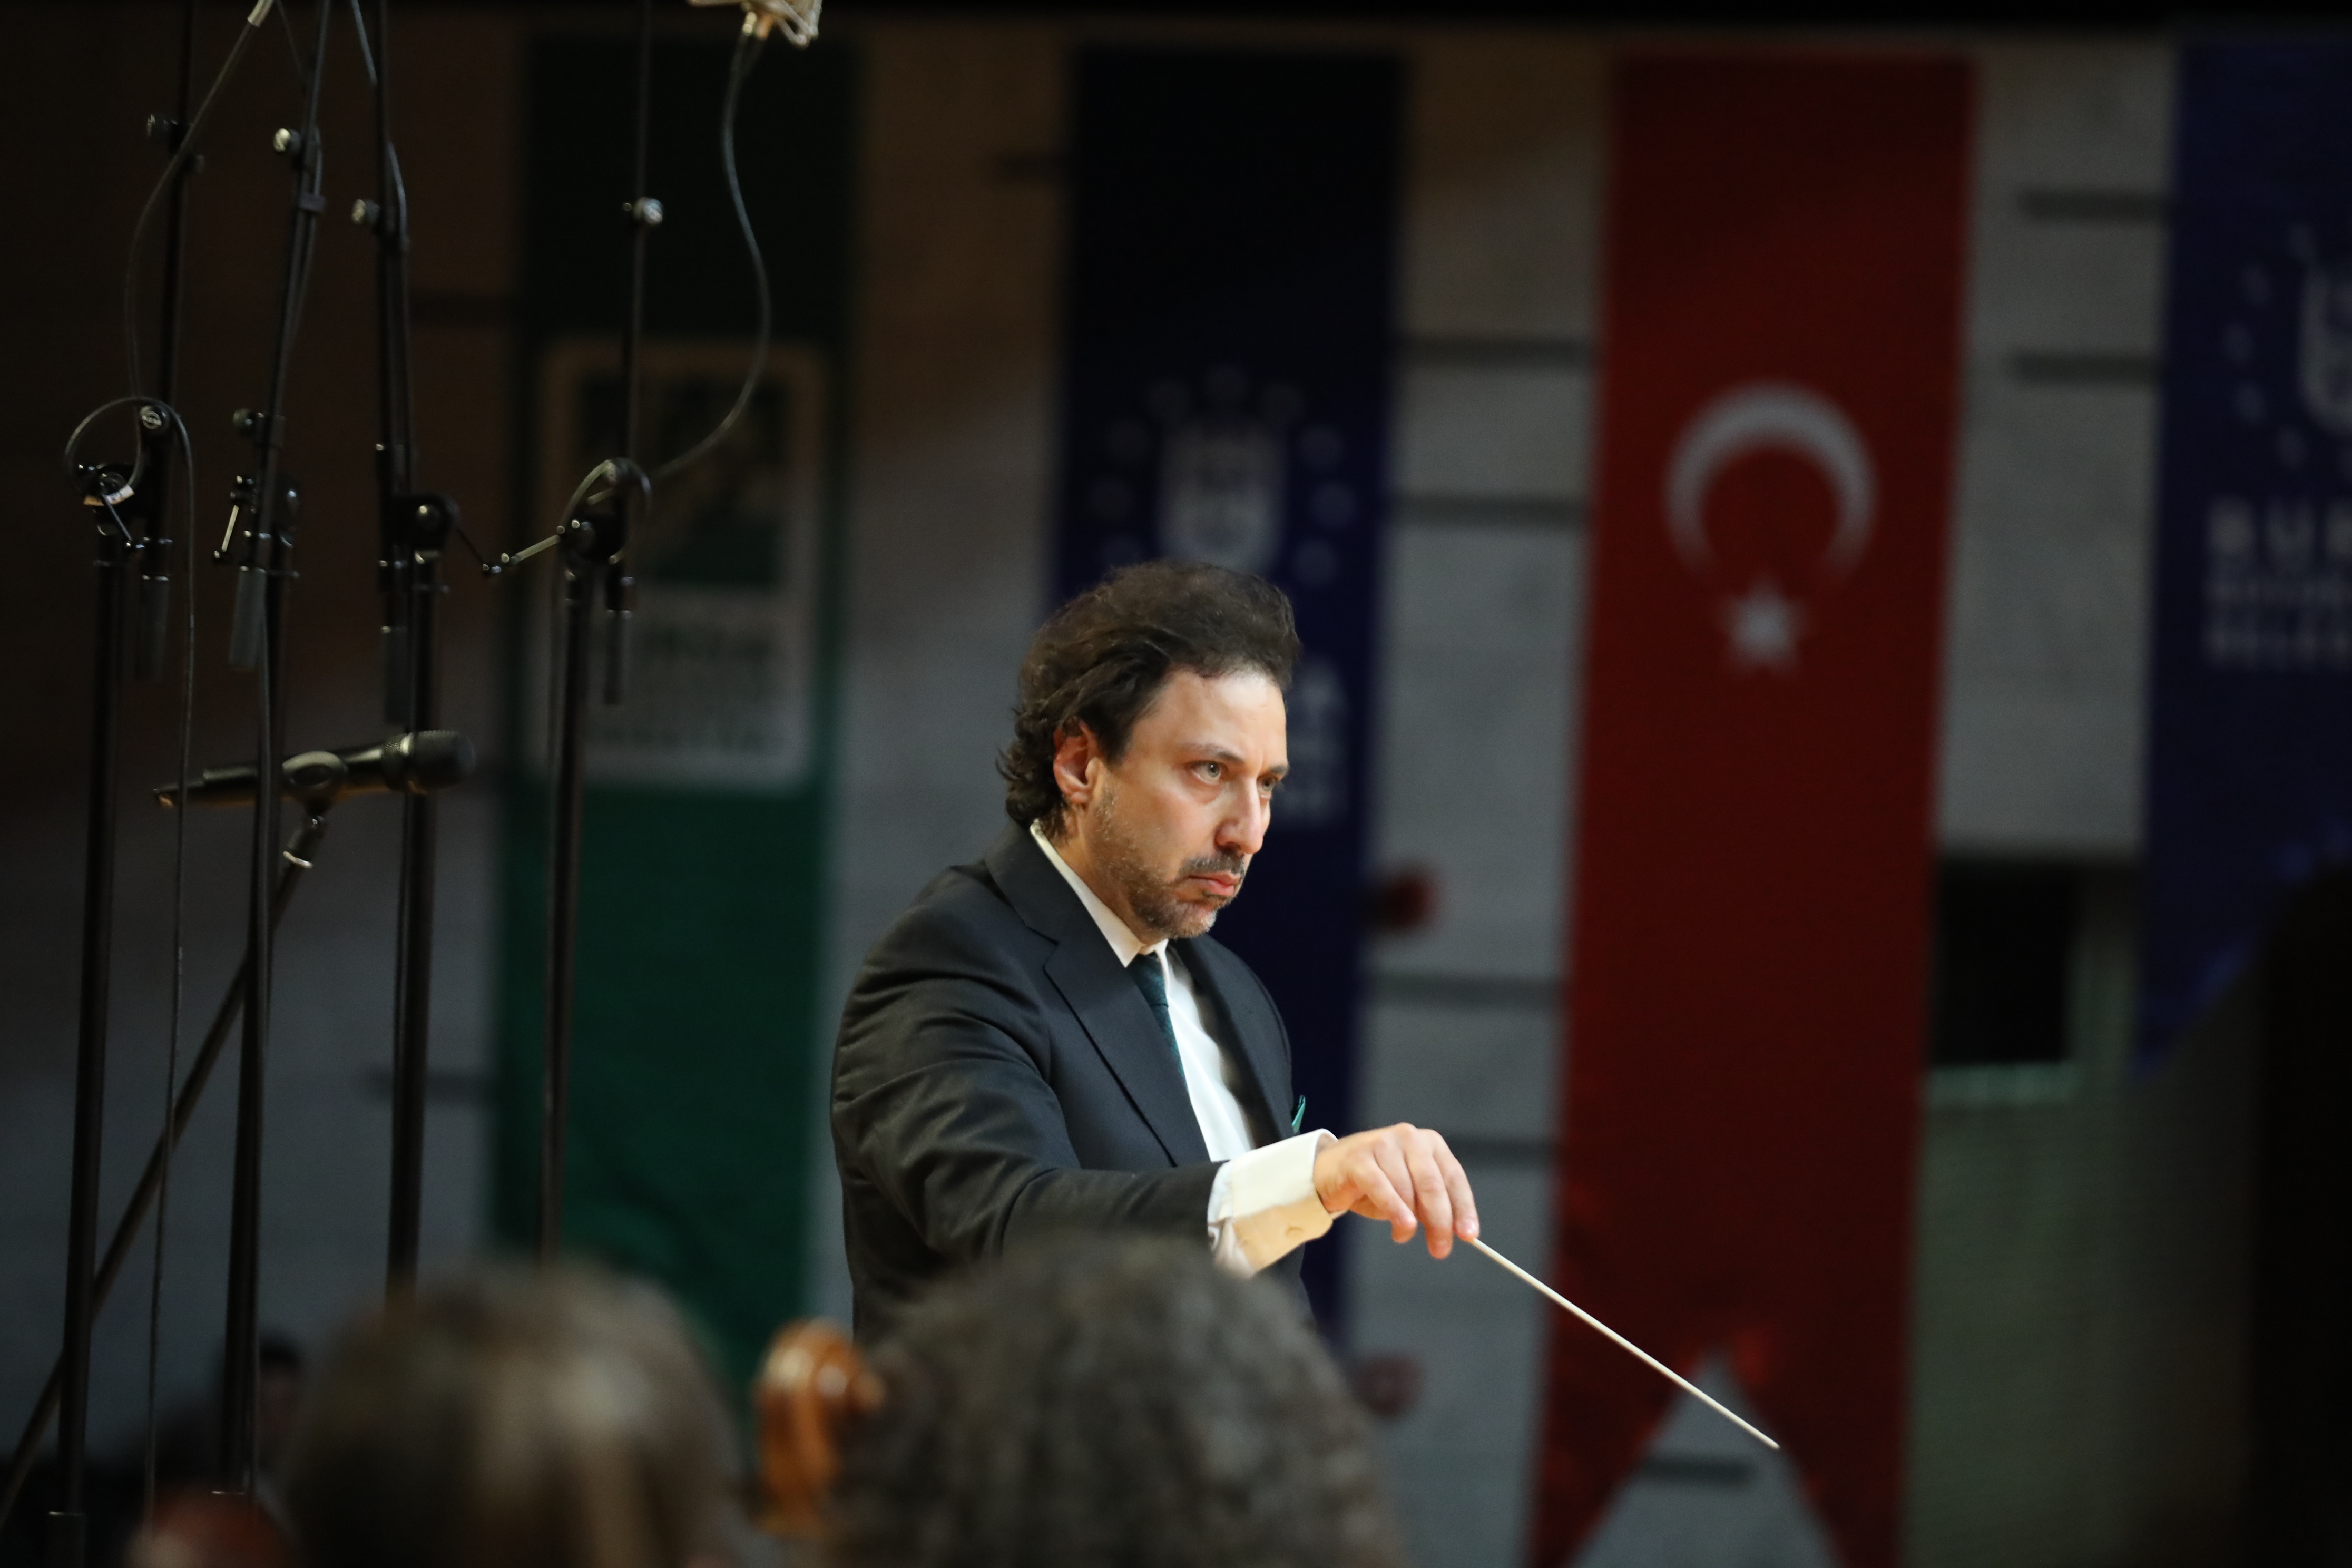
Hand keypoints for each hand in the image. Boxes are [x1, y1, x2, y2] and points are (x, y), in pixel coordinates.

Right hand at [1312, 1123, 1478, 1258]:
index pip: (1454, 1178)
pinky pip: (1382, 1187)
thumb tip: (1453, 1231)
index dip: (1463, 1209)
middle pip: (1432, 1185)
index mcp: (1430, 1144)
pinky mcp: (1359, 1158)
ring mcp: (1383, 1144)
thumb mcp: (1411, 1192)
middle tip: (1440, 1249)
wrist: (1331, 1170)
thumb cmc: (1377, 1182)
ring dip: (1410, 1222)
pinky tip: (1402, 1228)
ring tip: (1403, 1235)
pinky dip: (1395, 1210)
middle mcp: (1409, 1138)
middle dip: (1440, 1222)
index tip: (1468, 1235)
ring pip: (1407, 1189)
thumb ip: (1431, 1205)